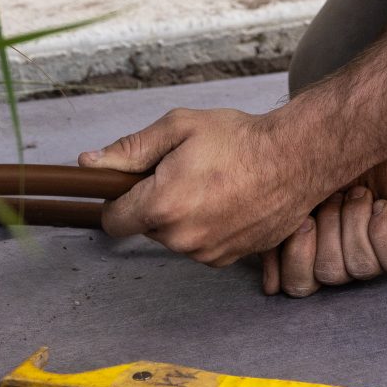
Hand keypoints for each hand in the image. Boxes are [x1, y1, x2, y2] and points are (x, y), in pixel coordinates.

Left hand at [78, 108, 304, 264]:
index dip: (119, 199)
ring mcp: (205, 253)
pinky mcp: (227, 259)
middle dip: (157, 202)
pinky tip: (229, 201)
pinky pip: (201, 246)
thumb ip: (131, 149)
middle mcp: (180, 238)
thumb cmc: (239, 139)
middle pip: (146, 227)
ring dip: (183, 216)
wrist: (295, 158)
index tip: (134, 183)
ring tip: (214, 184)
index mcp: (161, 205)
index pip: (113, 221)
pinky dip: (208, 227)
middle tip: (186, 171)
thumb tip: (90, 163)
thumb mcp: (179, 127)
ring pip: (175, 237)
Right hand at [260, 149, 386, 298]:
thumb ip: (273, 234)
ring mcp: (373, 251)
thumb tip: (271, 286)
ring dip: (354, 220)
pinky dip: (384, 229)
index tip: (304, 217)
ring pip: (358, 267)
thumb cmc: (328, 154)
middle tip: (333, 197)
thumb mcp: (291, 191)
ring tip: (359, 192)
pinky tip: (381, 205)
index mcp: (310, 249)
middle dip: (327, 229)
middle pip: (326, 275)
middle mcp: (341, 256)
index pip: (297, 284)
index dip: (297, 256)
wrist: (368, 124)